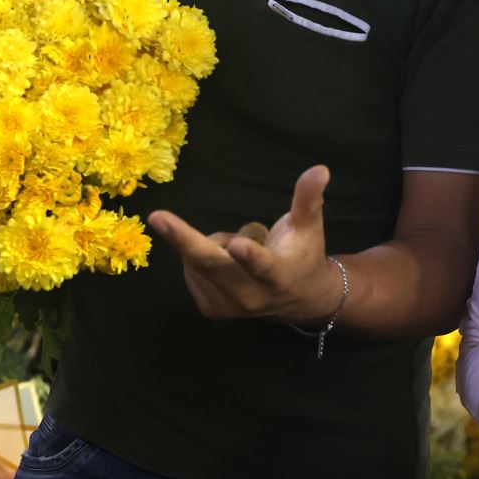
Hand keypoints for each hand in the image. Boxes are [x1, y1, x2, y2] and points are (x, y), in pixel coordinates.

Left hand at [148, 165, 341, 324]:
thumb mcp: (309, 226)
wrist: (300, 300)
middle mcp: (251, 296)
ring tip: (238, 249)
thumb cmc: (303, 254)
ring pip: (199, 259)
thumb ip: (308, 199)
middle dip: (184, 240)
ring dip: (212, 244)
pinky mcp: (210, 309)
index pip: (264, 266)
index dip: (250, 256)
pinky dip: (203, 258)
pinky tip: (226, 263)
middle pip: (211, 264)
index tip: (237, 245)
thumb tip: (319, 169)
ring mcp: (227, 306)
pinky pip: (191, 269)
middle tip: (158, 218)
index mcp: (278, 275)